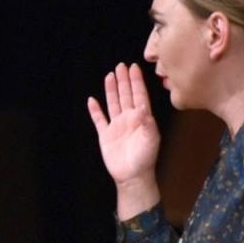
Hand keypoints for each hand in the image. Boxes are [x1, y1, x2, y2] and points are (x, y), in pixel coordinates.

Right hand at [87, 63, 160, 187]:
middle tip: (120, 66)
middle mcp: (129, 119)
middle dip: (123, 81)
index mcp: (141, 118)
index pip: (139, 95)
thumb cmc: (145, 159)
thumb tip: (142, 109)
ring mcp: (117, 126)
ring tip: (109, 76)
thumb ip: (147, 123)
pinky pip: (99, 120)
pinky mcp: (106, 135)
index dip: (136, 81)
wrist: (132, 176)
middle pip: (125, 95)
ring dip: (111, 90)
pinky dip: (95, 110)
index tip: (133, 67)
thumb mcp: (151, 140)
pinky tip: (92, 101)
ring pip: (113, 103)